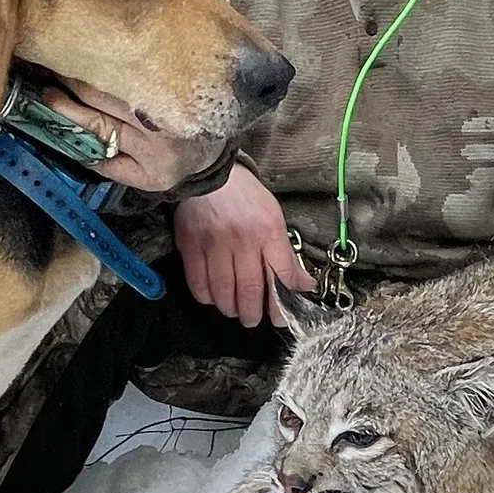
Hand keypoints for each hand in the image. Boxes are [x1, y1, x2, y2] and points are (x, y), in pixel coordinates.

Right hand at [175, 164, 314, 327]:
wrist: (210, 172)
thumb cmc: (245, 196)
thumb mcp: (273, 217)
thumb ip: (285, 253)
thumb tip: (301, 284)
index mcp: (269, 230)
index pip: (282, 275)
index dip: (283, 303)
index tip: (282, 315)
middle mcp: (244, 239)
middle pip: (252, 289)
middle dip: (255, 313)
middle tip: (254, 319)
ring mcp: (215, 243)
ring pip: (225, 292)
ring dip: (231, 308)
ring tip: (235, 311)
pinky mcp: (191, 245)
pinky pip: (199, 284)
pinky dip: (208, 297)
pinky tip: (214, 297)